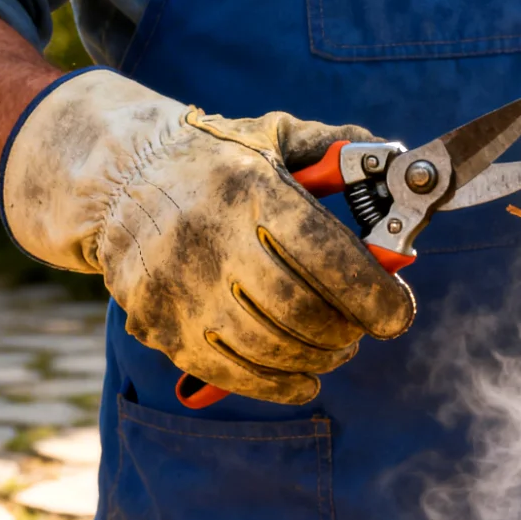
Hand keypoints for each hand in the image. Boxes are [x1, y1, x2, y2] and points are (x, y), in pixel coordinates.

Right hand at [0, 69, 414, 403]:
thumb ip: (340, 148)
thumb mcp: (274, 135)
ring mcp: (179, 286)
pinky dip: (277, 385)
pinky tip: (303, 378)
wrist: (118, 177)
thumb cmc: (216, 159)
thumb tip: (402, 171)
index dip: (373, 294)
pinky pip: (229, 372)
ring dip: (318, 358)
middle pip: (300, 311)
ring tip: (335, 347)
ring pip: (268, 348)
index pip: (325, 255)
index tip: (397, 312)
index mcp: (248, 187)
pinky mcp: (159, 324)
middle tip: (362, 329)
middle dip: (347, 330)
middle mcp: (209, 237)